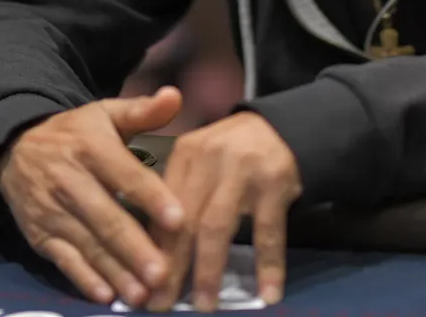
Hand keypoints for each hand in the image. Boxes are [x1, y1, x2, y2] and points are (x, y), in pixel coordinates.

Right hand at [0, 87, 185, 307]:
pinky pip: (64, 260)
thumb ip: (143, 110)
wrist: (13, 148)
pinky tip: (106, 296)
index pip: (126, 175)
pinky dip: (83, 280)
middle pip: (106, 218)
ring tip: (143, 294)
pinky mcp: (40, 236)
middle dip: (134, 248)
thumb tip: (174, 96)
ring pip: (88, 245)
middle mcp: (69, 181)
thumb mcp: (105, 113)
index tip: (179, 219)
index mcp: (91, 147)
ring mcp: (52, 212)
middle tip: (163, 273)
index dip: (152, 198)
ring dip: (115, 271)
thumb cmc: (76, 134)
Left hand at [146, 112, 301, 312]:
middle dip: (172, 266)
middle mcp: (210, 159)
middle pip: (184, 219)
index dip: (152, 248)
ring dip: (209, 270)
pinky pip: (269, 232)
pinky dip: (268, 265)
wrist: (282, 127)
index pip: (164, 207)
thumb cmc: (231, 153)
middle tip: (161, 304)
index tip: (143, 283)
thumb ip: (179, 194)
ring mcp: (244, 171)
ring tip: (205, 305)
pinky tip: (268, 293)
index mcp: (186, 154)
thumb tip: (153, 252)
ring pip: (217, 227)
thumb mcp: (200, 160)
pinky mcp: (275, 184)